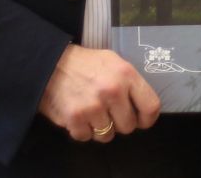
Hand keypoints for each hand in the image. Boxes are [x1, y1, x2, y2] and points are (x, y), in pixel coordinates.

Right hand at [39, 44, 160, 141]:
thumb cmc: (85, 63)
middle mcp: (112, 91)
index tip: (141, 120)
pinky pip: (86, 137)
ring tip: (91, 112)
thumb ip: (130, 82)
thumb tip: (142, 106)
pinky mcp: (74, 119)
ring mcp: (93, 107)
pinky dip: (82, 130)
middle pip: (129, 126)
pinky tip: (78, 116)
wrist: (50, 63)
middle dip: (120, 123)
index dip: (147, 119)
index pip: (151, 106)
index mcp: (126, 75)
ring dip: (99, 128)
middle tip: (109, 113)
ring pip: (107, 135)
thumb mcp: (114, 62)